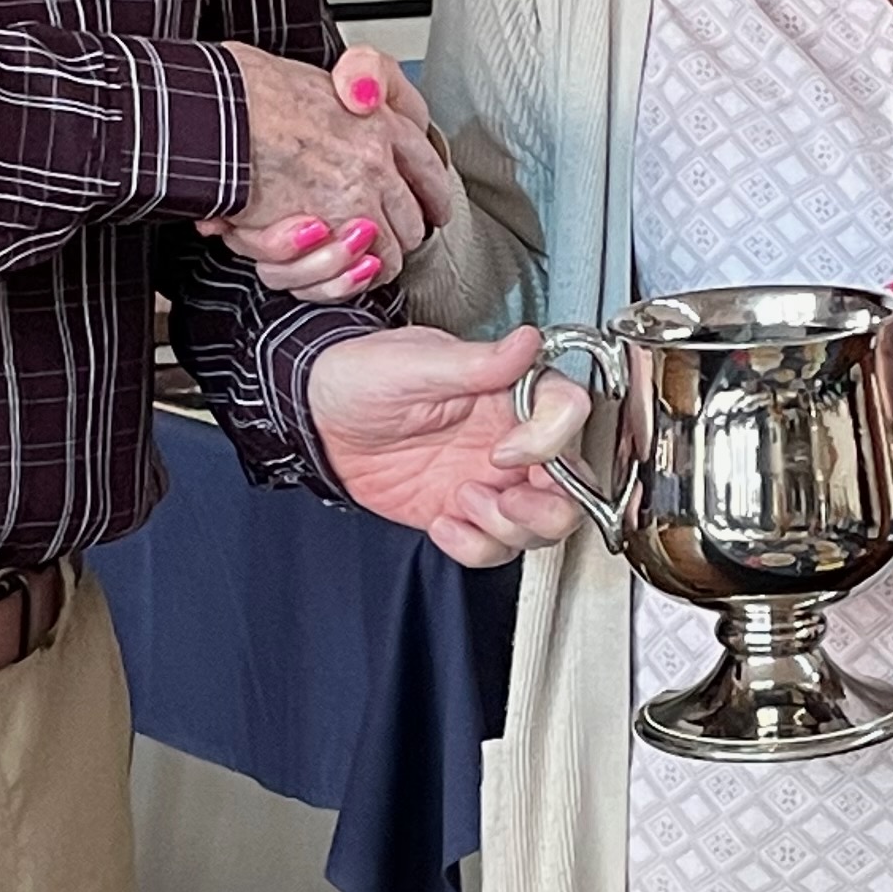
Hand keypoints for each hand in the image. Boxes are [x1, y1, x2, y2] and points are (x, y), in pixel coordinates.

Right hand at [210, 44, 456, 302]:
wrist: (217, 109)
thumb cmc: (252, 91)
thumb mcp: (319, 78)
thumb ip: (350, 89)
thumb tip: (364, 100)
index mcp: (381, 118)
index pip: (429, 169)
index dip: (433, 196)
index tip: (433, 209)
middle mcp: (378, 158)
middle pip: (415, 220)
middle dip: (400, 236)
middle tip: (381, 241)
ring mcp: (357, 194)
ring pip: (389, 253)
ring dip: (371, 262)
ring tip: (349, 260)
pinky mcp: (330, 226)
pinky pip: (356, 270)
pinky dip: (344, 277)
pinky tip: (327, 265)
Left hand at [309, 324, 591, 564]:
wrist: (318, 418)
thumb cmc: (361, 375)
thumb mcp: (414, 363)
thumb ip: (476, 362)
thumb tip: (527, 343)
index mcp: (510, 392)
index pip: (569, 414)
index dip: (549, 442)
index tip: (504, 450)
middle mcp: (511, 438)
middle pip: (574, 486)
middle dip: (545, 507)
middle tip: (500, 500)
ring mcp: (492, 480)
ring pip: (543, 525)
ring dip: (506, 528)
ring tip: (460, 503)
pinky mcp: (466, 514)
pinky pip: (495, 548)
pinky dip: (475, 547)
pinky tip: (443, 522)